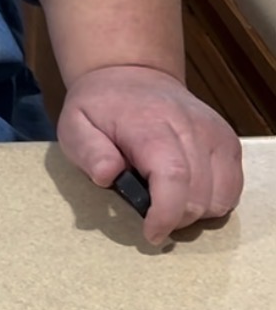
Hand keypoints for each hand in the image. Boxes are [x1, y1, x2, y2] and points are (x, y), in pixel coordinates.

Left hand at [56, 64, 243, 245]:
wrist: (131, 75)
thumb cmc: (100, 108)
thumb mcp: (75, 126)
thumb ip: (89, 152)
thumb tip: (108, 176)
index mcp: (151, 126)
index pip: (173, 176)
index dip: (165, 214)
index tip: (151, 234)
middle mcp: (192, 128)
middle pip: (199, 194)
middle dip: (174, 219)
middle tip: (149, 216)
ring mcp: (215, 133)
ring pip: (221, 196)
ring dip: (195, 212)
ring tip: (166, 203)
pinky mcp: (227, 141)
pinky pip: (233, 186)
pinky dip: (214, 200)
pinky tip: (187, 195)